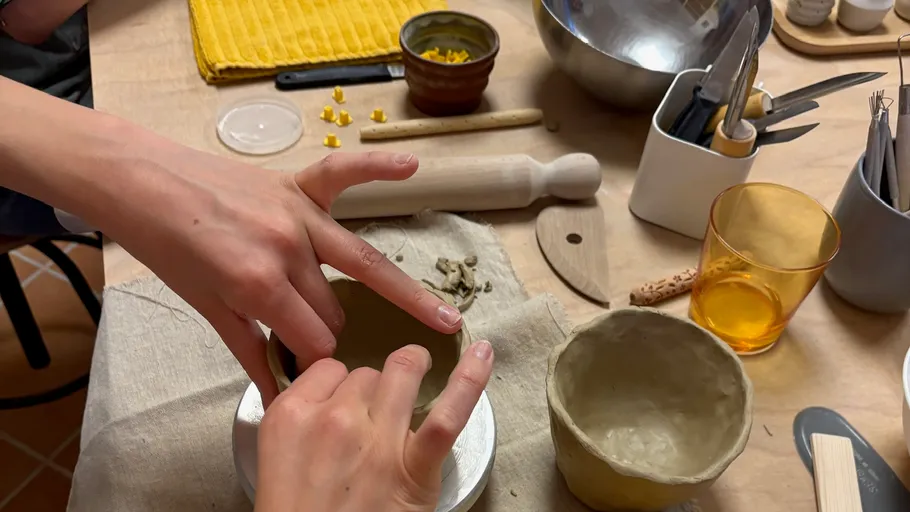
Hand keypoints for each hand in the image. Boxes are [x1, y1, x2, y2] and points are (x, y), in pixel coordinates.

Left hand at [103, 144, 463, 407]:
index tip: (313, 373)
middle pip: (335, 309)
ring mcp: (298, 213)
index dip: (315, 364)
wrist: (141, 184)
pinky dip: (378, 169)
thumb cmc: (168, 249)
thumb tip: (279, 397)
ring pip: (359, 266)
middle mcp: (287, 249)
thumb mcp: (206, 308)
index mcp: (258, 285)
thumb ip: (250, 350)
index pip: (313, 341)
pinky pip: (346, 174)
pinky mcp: (298, 185)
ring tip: (442, 320)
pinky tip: (412, 169)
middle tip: (320, 342)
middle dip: (331, 334)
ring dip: (393, 295)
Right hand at [255, 340, 493, 511]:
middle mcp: (334, 419)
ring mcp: (377, 441)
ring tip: (419, 370)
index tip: (344, 400)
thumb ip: (301, 420)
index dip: (340, 383)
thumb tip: (329, 395)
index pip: (328, 368)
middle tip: (374, 414)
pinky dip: (470, 380)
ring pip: (402, 373)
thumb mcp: (276, 457)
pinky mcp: (414, 468)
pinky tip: (483, 355)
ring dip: (412, 371)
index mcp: (291, 415)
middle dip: (373, 388)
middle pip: (365, 372)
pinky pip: (449, 414)